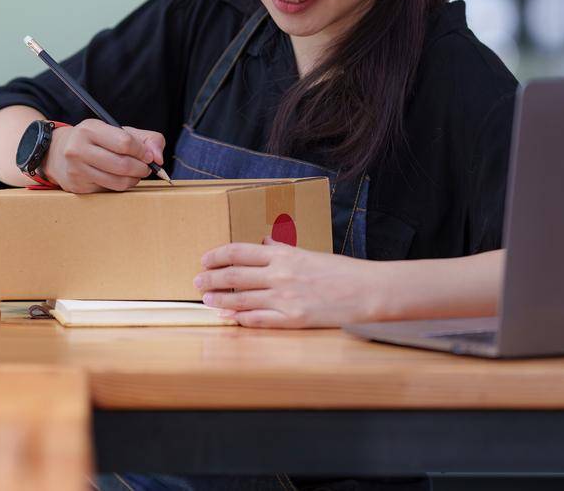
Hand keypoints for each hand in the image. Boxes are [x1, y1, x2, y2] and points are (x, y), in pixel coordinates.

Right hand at [42, 120, 165, 192]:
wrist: (59, 153)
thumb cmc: (97, 141)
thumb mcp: (118, 131)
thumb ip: (147, 139)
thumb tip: (158, 158)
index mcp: (90, 129)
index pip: (125, 142)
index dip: (142, 151)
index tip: (148, 156)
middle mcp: (78, 148)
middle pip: (122, 165)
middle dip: (141, 168)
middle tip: (146, 168)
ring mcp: (76, 169)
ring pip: (117, 182)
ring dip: (134, 180)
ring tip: (135, 174)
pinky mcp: (77, 186)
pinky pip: (109, 191)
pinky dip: (121, 186)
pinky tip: (120, 179)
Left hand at [194, 238, 383, 327]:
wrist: (366, 291)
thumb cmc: (341, 272)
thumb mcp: (309, 253)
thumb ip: (284, 250)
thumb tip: (264, 244)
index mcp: (284, 255)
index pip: (239, 251)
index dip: (218, 255)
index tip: (205, 259)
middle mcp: (280, 275)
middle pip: (234, 275)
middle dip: (211, 279)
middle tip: (197, 281)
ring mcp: (285, 298)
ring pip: (241, 299)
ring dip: (220, 300)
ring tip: (206, 301)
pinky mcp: (292, 319)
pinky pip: (259, 320)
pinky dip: (240, 319)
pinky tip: (228, 319)